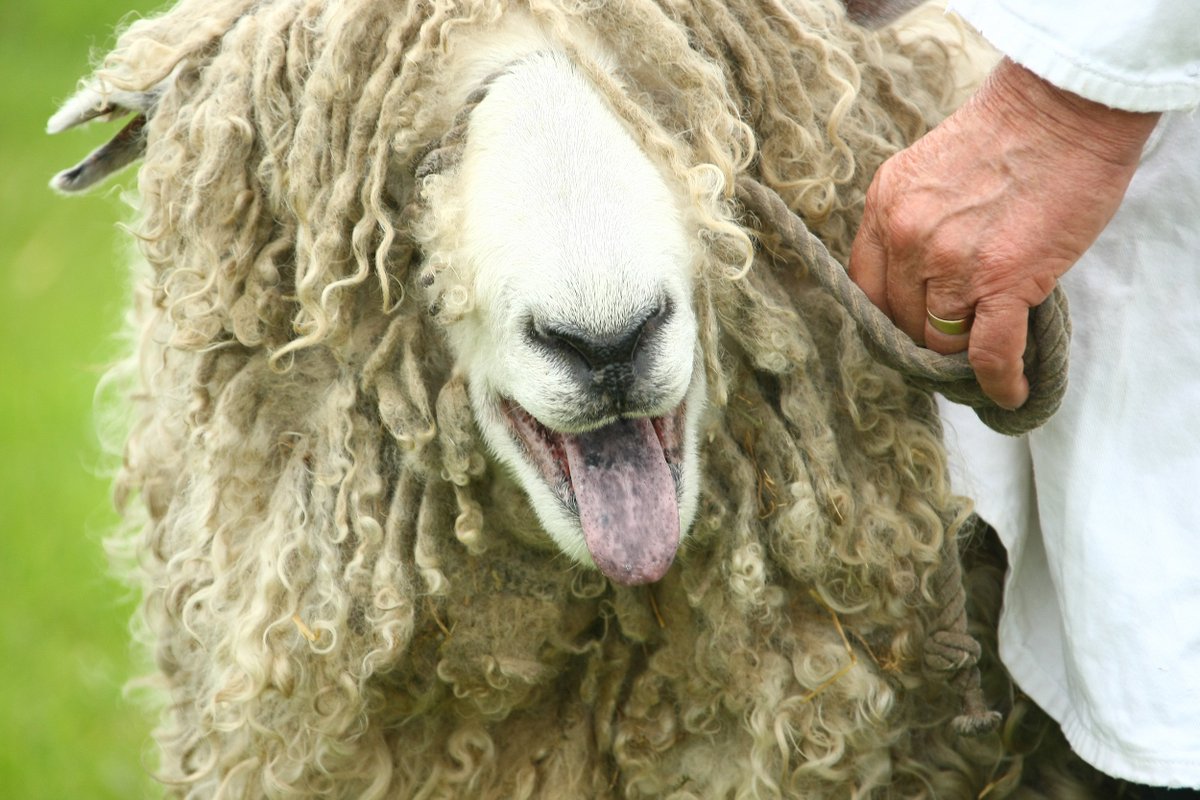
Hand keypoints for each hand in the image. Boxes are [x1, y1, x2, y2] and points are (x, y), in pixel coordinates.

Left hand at [849, 59, 1158, 408]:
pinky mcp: (1002, 281)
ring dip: (961, 359)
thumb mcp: (930, 169)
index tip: (906, 329)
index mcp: (884, 208)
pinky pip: (988, 353)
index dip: (887, 317)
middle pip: (902, 320)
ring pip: (941, 340)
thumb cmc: (1009, 130)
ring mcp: (950, 264)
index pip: (866, 288)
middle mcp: (906, 239)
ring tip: (982, 369)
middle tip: (953, 348)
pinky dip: (1000, 381)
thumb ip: (916, 220)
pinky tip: (1011, 393)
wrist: (1063, 106)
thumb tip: (926, 278)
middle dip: (926, 339)